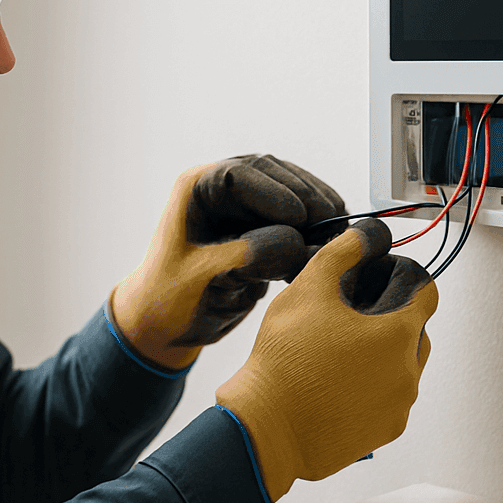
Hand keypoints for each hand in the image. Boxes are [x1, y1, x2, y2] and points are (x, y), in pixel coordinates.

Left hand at [112, 155, 345, 369]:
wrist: (166, 327)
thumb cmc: (169, 301)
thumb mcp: (203, 278)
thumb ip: (246, 256)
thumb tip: (296, 241)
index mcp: (196, 189)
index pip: (240, 175)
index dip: (275, 192)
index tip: (301, 218)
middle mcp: (222, 189)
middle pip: (274, 175)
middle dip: (306, 198)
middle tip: (332, 225)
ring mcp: (246, 205)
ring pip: (293, 192)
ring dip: (318, 212)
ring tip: (336, 237)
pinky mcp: (265, 226)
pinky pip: (299, 216)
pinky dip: (317, 229)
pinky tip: (333, 245)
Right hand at [215, 218, 435, 501]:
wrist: (266, 428)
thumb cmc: (285, 363)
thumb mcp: (309, 288)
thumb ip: (342, 252)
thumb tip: (364, 236)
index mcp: (398, 334)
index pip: (427, 293)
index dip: (403, 278)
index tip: (382, 280)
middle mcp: (408, 373)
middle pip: (415, 330)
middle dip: (390, 318)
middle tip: (351, 317)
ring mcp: (398, 406)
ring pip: (402, 367)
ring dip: (381, 355)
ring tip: (338, 354)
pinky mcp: (383, 432)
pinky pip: (388, 400)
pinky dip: (371, 388)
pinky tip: (336, 383)